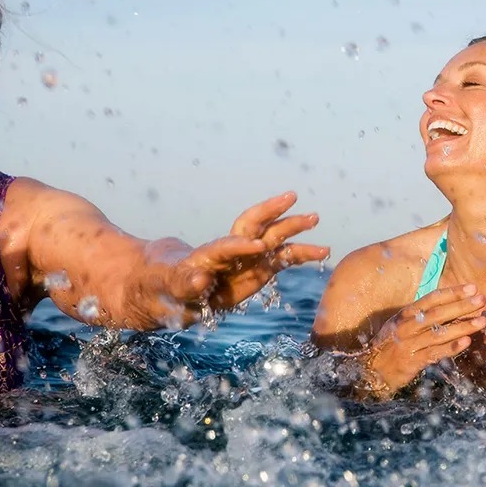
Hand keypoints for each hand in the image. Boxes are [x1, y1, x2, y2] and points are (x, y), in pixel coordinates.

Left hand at [152, 191, 329, 327]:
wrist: (167, 286)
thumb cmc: (163, 285)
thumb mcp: (167, 287)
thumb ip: (183, 284)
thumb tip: (201, 280)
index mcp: (207, 256)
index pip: (225, 246)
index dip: (240, 247)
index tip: (258, 248)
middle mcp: (230, 252)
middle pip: (252, 226)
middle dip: (271, 213)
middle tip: (292, 199)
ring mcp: (246, 259)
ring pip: (272, 238)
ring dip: (292, 228)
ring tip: (315, 218)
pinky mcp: (258, 270)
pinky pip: (282, 259)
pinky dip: (301, 254)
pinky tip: (322, 252)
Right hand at [359, 285, 485, 396]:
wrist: (371, 371)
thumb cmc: (390, 345)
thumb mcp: (400, 325)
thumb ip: (420, 316)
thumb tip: (448, 306)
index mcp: (406, 314)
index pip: (431, 299)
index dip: (452, 293)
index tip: (472, 288)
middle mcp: (407, 326)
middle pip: (438, 313)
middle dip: (461, 305)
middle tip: (482, 300)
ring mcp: (409, 344)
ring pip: (440, 333)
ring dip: (463, 326)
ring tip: (482, 321)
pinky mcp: (412, 361)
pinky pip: (435, 353)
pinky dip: (451, 347)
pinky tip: (466, 342)